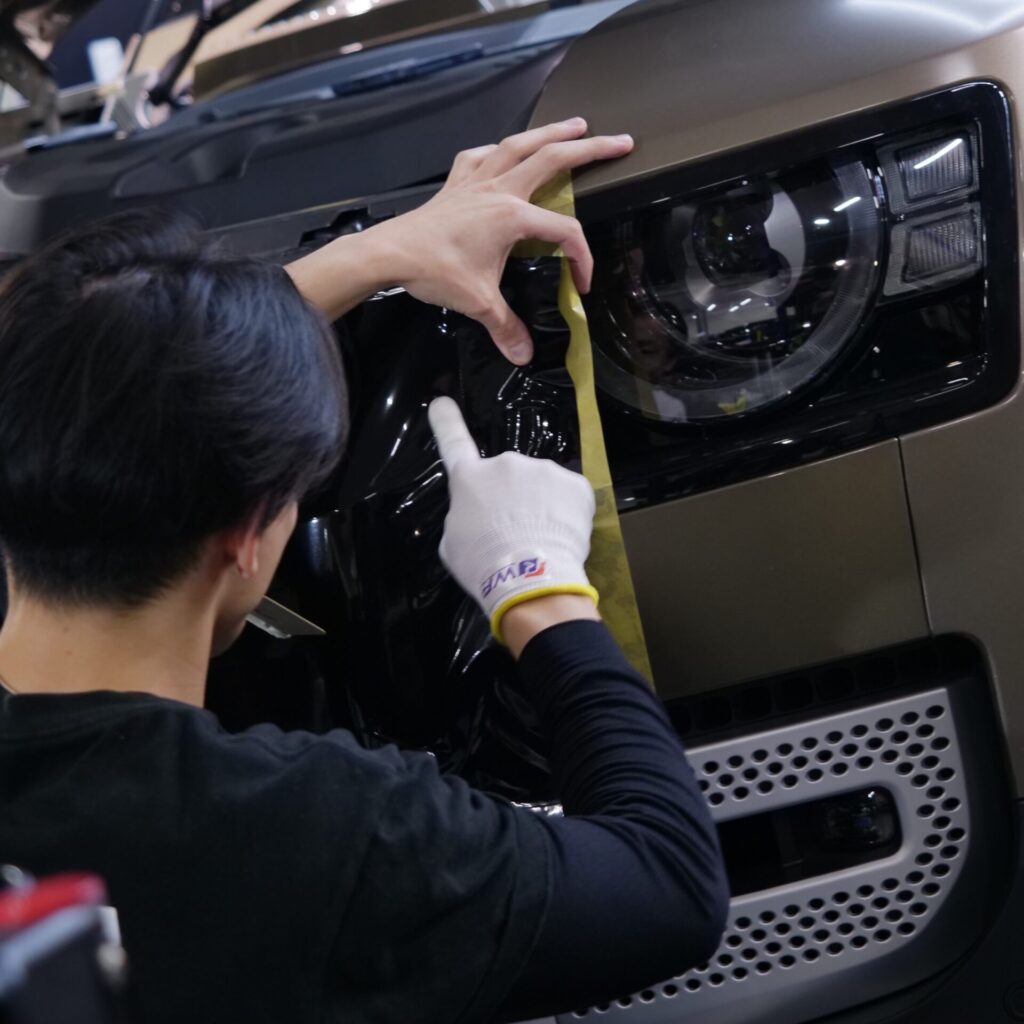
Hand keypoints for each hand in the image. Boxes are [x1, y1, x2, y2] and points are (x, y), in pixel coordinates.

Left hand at [367, 119, 633, 363]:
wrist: (390, 253)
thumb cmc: (435, 271)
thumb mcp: (478, 303)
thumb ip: (505, 327)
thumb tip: (524, 354)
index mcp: (512, 217)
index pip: (564, 232)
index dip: (582, 258)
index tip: (584, 284)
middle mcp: (499, 190)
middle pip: (553, 159)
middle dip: (591, 149)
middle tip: (620, 141)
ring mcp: (476, 181)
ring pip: (520, 144)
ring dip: (550, 132)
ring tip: (575, 124)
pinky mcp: (455, 184)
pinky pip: (480, 157)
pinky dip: (496, 150)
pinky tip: (502, 150)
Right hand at [428, 396, 598, 641]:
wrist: (531, 578)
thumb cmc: (483, 564)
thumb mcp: (454, 542)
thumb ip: (464, 514)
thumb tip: (478, 512)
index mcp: (470, 478)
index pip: (453, 441)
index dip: (446, 420)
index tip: (442, 403)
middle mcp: (506, 463)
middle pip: (508, 476)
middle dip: (512, 496)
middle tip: (514, 530)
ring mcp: (543, 470)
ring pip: (541, 486)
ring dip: (541, 504)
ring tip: (539, 538)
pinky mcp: (575, 484)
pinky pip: (568, 496)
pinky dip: (566, 512)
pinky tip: (561, 534)